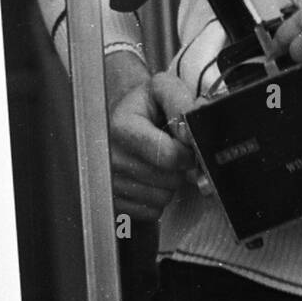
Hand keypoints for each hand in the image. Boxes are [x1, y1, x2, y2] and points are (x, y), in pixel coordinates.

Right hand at [108, 70, 196, 221]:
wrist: (123, 119)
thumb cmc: (146, 104)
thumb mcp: (163, 88)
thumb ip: (181, 101)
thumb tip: (192, 129)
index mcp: (120, 127)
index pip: (168, 156)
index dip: (188, 152)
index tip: (188, 142)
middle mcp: (109, 159)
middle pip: (168, 180)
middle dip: (180, 167)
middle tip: (173, 149)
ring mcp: (108, 184)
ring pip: (162, 198)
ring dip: (170, 183)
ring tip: (160, 161)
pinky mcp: (113, 203)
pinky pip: (151, 212)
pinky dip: (158, 198)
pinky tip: (151, 177)